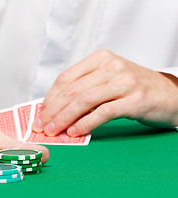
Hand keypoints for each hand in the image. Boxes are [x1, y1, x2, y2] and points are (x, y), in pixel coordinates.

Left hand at [32, 49, 177, 136]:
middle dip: (53, 111)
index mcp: (100, 59)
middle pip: (72, 90)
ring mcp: (124, 82)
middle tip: (42, 127)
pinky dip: (86, 123)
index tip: (39, 114)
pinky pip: (103, 112)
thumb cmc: (133, 89)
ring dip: (64, 118)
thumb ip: (83, 89)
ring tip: (54, 131)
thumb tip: (54, 109)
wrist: (170, 94)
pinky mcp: (135, 99)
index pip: (66, 78)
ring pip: (84, 100)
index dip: (49, 98)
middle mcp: (111, 66)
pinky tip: (75, 131)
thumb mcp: (106, 81)